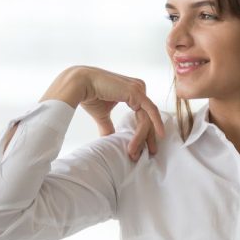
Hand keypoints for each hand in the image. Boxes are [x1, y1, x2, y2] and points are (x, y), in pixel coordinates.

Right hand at [43, 66, 165, 160]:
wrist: (80, 85)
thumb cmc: (90, 96)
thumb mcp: (103, 115)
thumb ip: (109, 126)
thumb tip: (109, 140)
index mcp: (133, 92)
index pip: (143, 115)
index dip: (144, 133)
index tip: (142, 149)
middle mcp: (138, 89)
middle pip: (148, 117)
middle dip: (148, 138)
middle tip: (149, 154)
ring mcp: (138, 89)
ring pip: (147, 118)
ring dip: (142, 137)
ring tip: (134, 153)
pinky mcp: (136, 92)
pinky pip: (150, 110)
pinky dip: (156, 123)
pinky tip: (159, 135)